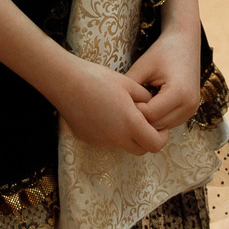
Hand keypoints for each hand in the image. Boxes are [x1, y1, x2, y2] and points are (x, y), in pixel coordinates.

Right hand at [52, 56, 168, 154]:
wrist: (66, 82)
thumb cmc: (98, 79)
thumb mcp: (128, 84)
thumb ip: (145, 98)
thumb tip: (151, 107)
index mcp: (130, 123)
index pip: (155, 144)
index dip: (162, 137)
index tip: (161, 125)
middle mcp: (116, 137)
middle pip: (141, 149)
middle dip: (148, 138)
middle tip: (146, 122)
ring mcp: (102, 141)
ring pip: (124, 145)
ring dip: (130, 135)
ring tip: (124, 113)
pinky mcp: (90, 139)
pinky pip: (108, 141)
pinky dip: (113, 132)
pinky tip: (106, 113)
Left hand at [127, 28, 205, 132]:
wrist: (184, 43)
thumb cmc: (162, 51)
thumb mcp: (143, 66)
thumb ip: (130, 87)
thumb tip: (113, 107)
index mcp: (179, 93)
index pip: (150, 114)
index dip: (133, 109)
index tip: (122, 99)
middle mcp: (189, 105)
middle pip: (157, 124)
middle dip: (140, 117)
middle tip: (124, 105)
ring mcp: (192, 110)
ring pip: (162, 127)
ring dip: (148, 120)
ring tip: (135, 105)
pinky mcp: (190, 111)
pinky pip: (168, 123)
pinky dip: (156, 118)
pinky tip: (146, 106)